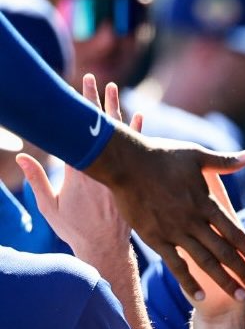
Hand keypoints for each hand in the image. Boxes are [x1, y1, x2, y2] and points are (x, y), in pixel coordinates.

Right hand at [20, 77, 130, 264]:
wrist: (105, 249)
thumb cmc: (75, 230)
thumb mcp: (50, 207)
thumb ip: (37, 181)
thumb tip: (21, 156)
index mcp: (81, 173)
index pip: (80, 134)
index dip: (80, 110)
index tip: (78, 87)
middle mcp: (103, 171)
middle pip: (100, 130)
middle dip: (98, 103)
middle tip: (98, 79)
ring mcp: (120, 176)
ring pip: (120, 138)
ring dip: (117, 113)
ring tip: (116, 90)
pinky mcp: (132, 183)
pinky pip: (137, 154)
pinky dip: (138, 135)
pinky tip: (140, 118)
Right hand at [85, 101, 244, 301]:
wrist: (123, 162)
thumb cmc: (161, 155)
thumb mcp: (196, 155)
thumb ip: (226, 162)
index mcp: (206, 202)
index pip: (235, 232)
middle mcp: (193, 220)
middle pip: (225, 252)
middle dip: (244, 272)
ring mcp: (174, 231)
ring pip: (205, 262)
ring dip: (224, 280)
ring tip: (240, 296)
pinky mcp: (154, 239)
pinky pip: (174, 265)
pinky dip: (188, 281)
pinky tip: (199, 296)